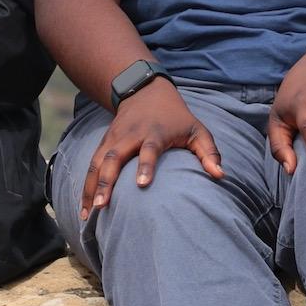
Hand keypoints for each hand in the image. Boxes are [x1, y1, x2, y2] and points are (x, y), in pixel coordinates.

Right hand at [79, 79, 222, 218]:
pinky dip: (86, 186)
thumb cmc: (176, 117)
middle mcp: (130, 135)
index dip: (146, 165)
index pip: (149, 149)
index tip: (142, 185)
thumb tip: (221, 176)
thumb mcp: (197, 129)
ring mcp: (114, 139)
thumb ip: (209, 153)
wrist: (145, 91)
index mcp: (155, 133)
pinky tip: (84, 208)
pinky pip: (91, 165)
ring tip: (88, 214)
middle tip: (102, 207)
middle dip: (106, 182)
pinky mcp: (104, 143)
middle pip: (114, 157)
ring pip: (97, 163)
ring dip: (91, 188)